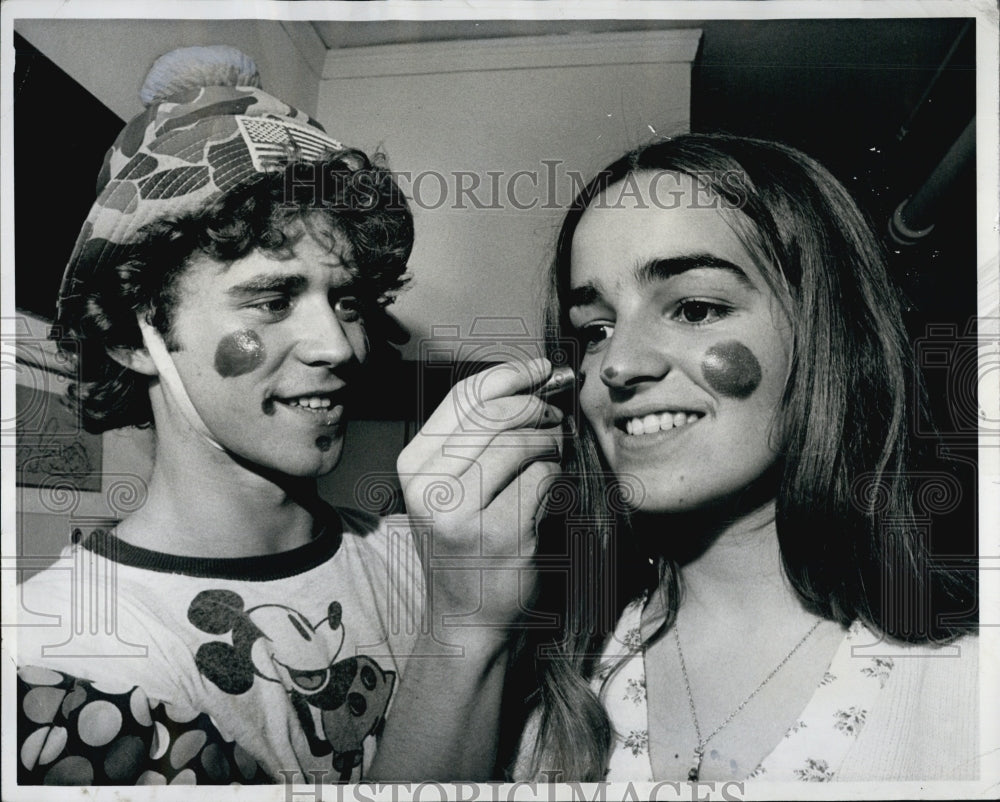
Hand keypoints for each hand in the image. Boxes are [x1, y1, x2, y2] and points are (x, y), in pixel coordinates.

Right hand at [397, 357, 563, 646]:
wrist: (467, 618)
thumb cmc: (466, 542)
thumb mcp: (451, 485)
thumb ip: (478, 435)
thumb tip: (537, 378)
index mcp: (414, 463)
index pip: (465, 397)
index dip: (511, 375)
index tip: (544, 369)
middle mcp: (430, 484)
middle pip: (496, 416)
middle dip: (537, 409)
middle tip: (555, 420)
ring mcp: (463, 511)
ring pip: (523, 444)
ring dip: (550, 444)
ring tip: (553, 456)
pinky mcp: (501, 533)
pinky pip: (544, 480)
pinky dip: (557, 481)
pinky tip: (549, 496)